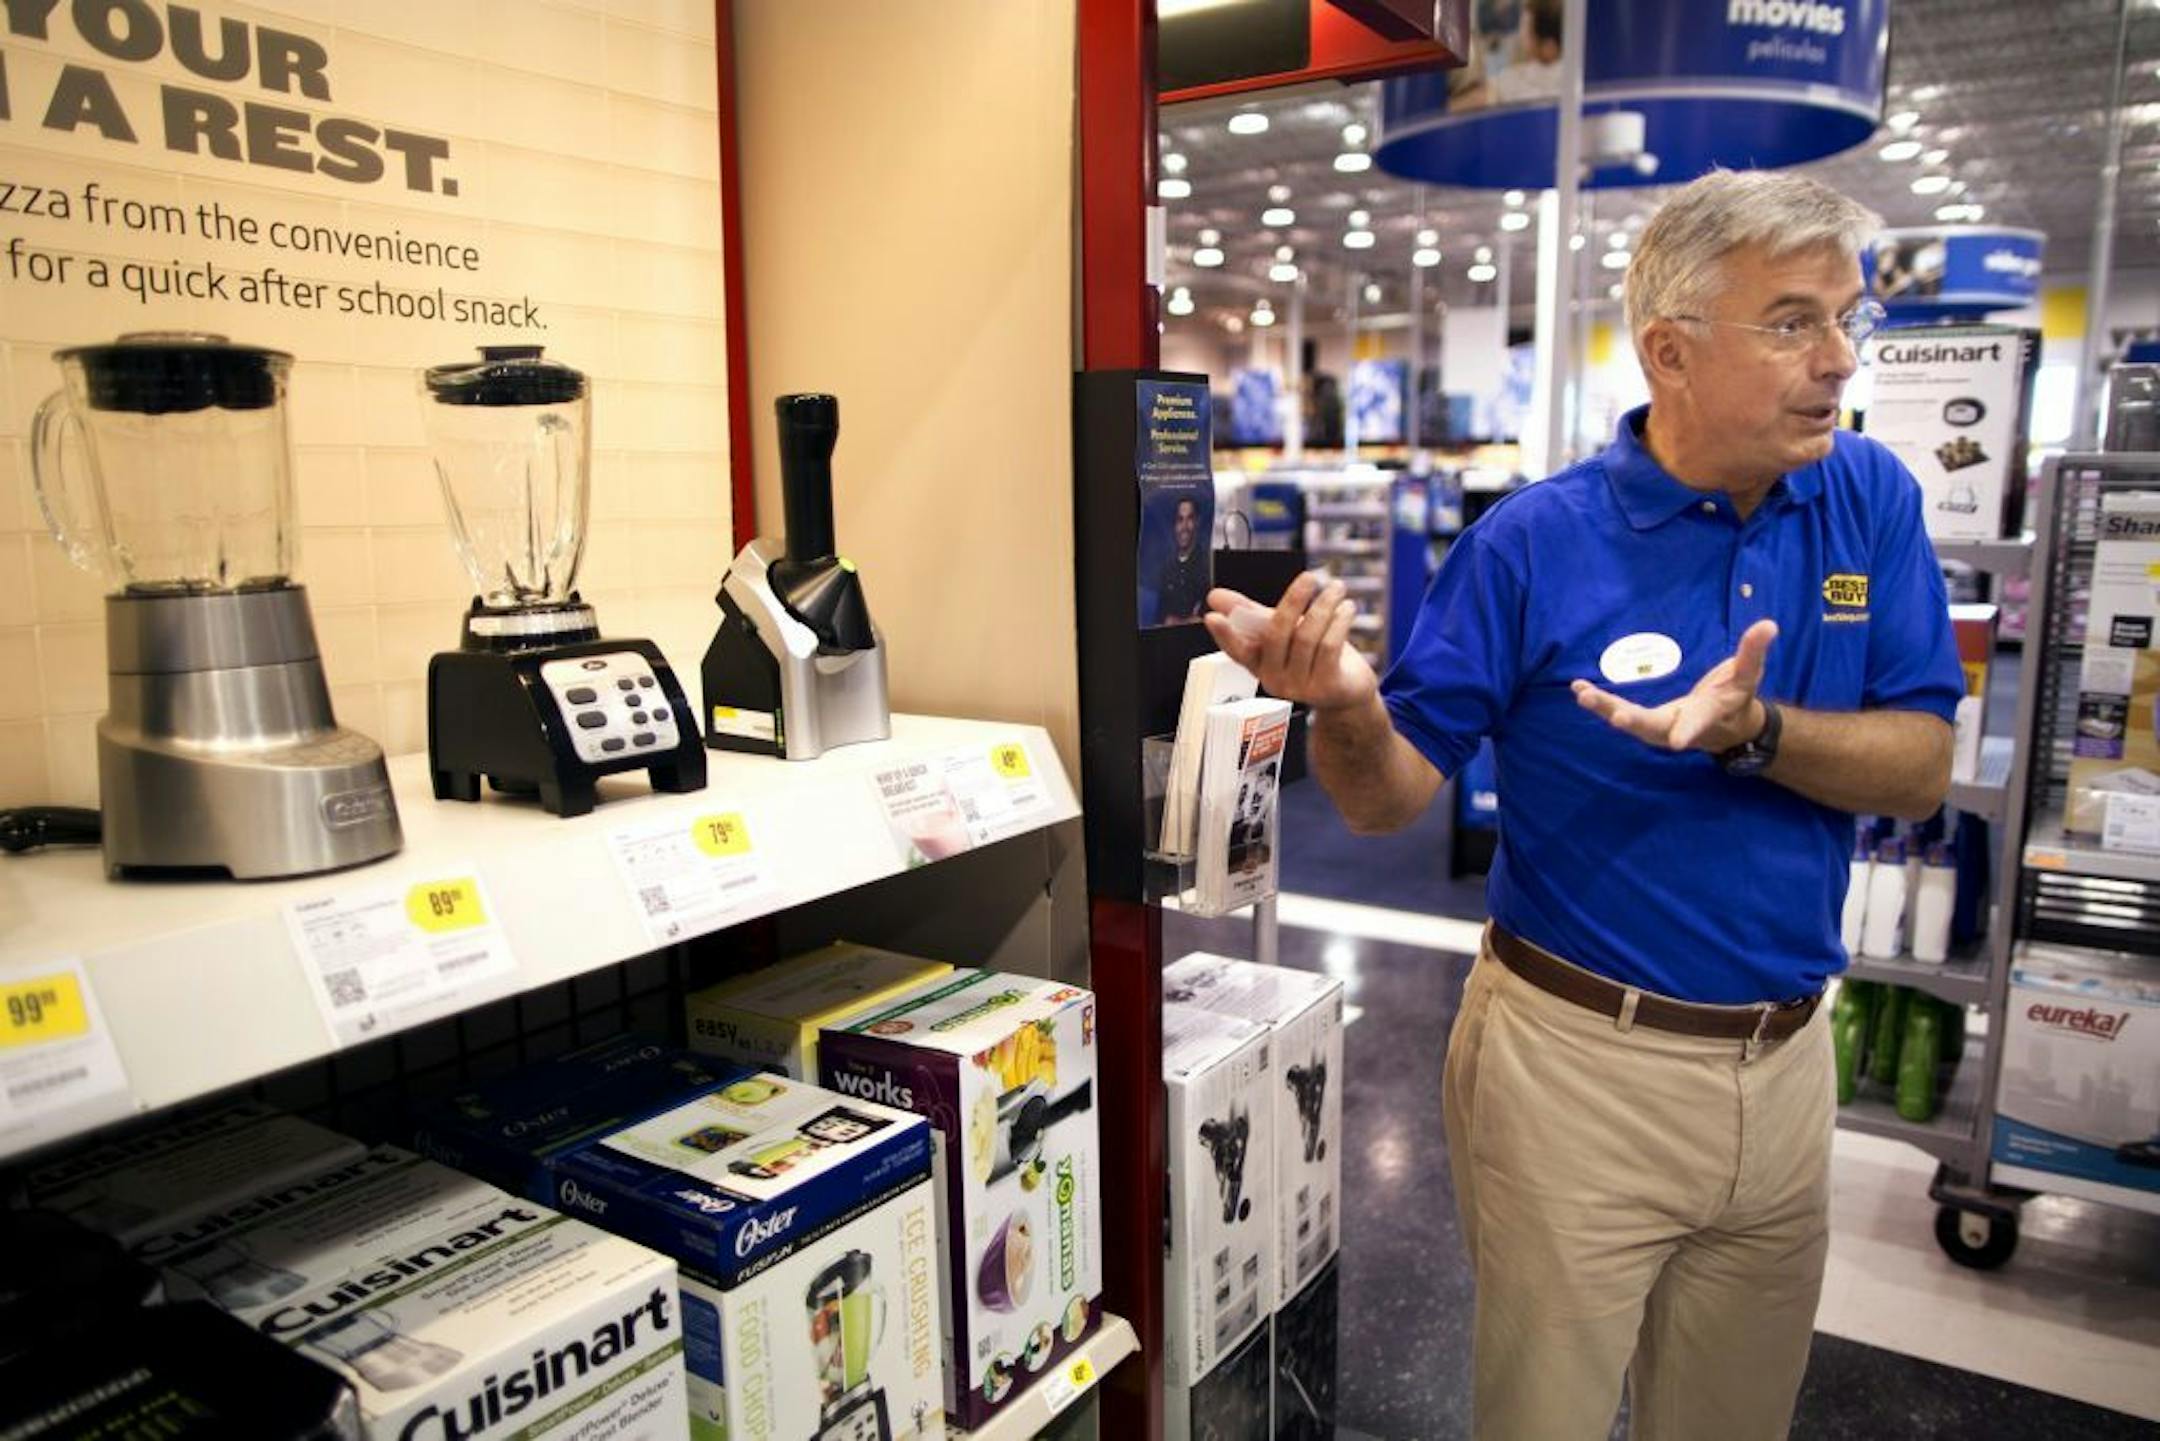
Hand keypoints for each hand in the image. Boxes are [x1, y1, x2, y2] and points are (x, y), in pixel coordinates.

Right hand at [1203, 572, 1377, 714]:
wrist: (1347, 692)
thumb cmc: (1313, 657)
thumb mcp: (1284, 634)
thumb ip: (1253, 615)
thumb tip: (1216, 596)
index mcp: (1258, 664)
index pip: (1236, 650)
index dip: (1224, 634)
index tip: (1211, 616)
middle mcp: (1274, 679)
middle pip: (1276, 635)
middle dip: (1293, 601)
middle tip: (1309, 577)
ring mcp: (1300, 687)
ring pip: (1307, 637)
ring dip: (1324, 606)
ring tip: (1336, 588)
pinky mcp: (1326, 687)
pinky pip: (1329, 646)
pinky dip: (1339, 622)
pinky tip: (1346, 608)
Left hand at [1572, 619, 1777, 753]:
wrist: (1726, 727)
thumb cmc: (1736, 698)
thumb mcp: (1748, 676)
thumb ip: (1753, 652)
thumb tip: (1769, 625)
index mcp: (1706, 717)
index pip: (1699, 723)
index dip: (1689, 731)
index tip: (1678, 743)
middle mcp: (1679, 727)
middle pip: (1654, 727)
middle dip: (1635, 721)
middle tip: (1616, 716)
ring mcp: (1659, 727)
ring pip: (1631, 722)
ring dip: (1606, 709)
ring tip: (1583, 695)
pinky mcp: (1645, 722)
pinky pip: (1619, 713)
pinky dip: (1600, 703)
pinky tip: (1578, 690)